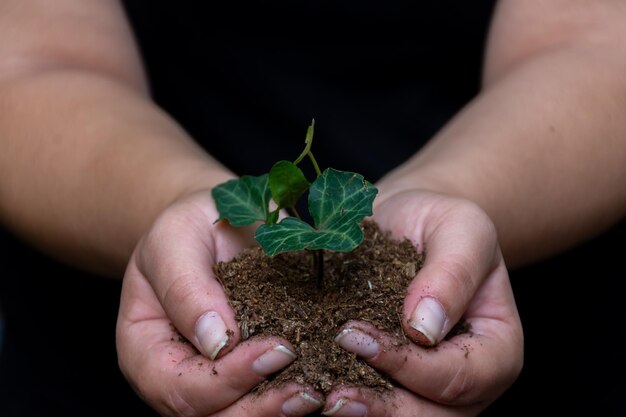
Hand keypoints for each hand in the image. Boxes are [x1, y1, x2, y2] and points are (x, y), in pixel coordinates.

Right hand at [116, 191, 322, 416]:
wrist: (215, 223)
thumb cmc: (186, 229)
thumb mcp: (174, 242)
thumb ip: (186, 288)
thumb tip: (216, 342)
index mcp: (146, 351)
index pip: (178, 387)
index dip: (226, 379)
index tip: (276, 349)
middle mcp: (178, 376)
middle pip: (211, 416)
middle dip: (259, 408)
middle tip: (306, 389)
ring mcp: (213, 380)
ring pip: (240, 416)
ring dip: (279, 412)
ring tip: (317, 394)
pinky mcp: (249, 372)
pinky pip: (266, 395)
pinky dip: (292, 398)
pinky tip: (325, 384)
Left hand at [325, 189, 522, 415]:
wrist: (410, 221)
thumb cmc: (442, 222)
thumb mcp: (461, 230)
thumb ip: (452, 274)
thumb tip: (424, 329)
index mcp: (496, 348)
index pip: (460, 375)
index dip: (410, 365)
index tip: (356, 336)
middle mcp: (467, 380)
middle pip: (433, 415)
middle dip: (384, 409)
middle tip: (334, 395)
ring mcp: (429, 388)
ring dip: (364, 414)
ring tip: (322, 401)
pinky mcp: (392, 380)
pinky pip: (375, 399)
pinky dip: (348, 400)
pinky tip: (312, 389)